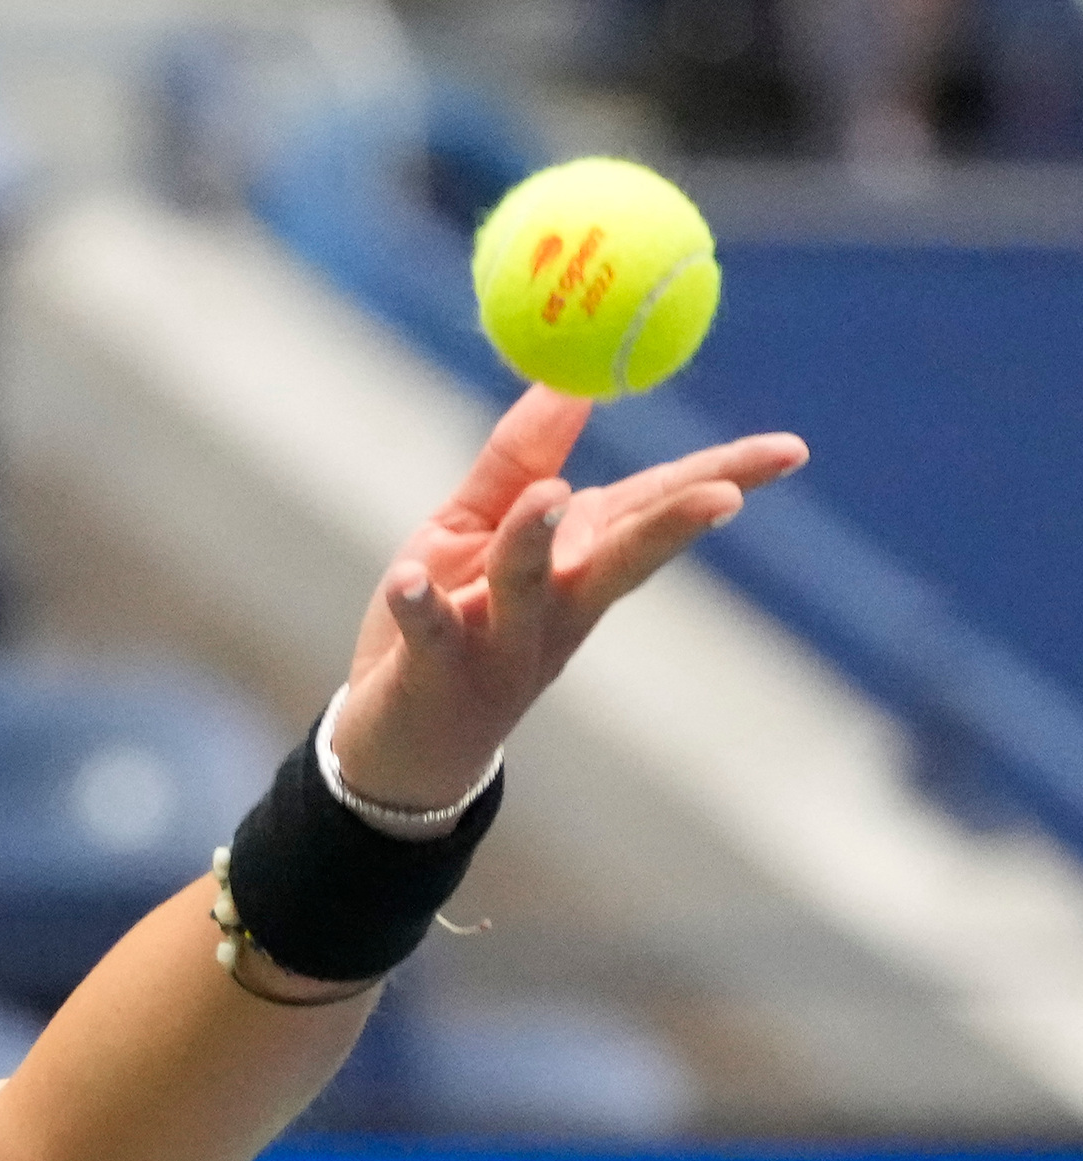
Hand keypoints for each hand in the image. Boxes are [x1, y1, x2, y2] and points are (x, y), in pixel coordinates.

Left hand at [330, 385, 808, 810]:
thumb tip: (569, 380)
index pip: (655, 508)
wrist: (402, 746)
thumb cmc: (451, 621)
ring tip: (551, 494)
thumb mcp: (476, 528)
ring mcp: (499, 644)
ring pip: (526, 588)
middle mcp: (554, 607)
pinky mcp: (434, 674)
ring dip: (536, 542)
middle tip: (723, 497)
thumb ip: (519, 459)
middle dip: (671, 526)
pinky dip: (422, 608)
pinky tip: (409, 581)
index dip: (722, 479)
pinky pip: (430, 636)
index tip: (791, 451)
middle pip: (620, 558)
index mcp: (576, 563)